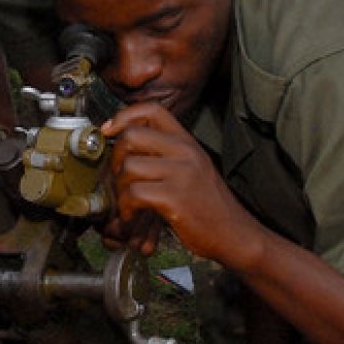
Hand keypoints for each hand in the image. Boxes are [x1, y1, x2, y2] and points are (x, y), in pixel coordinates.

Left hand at [101, 102, 265, 264]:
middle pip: (132, 135)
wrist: (234, 233)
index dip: (124, 116)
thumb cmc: (209, 205)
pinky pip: (134, 193)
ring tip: (126, 201)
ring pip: (129, 166)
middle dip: (115, 156)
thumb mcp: (193, 168)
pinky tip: (132, 215)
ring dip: (119, 188)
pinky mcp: (174, 198)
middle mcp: (185, 152)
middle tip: (117, 175)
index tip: (110, 130)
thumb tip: (128, 144)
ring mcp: (181, 174)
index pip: (152, 110)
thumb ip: (166, 153)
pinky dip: (125, 207)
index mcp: (187, 142)